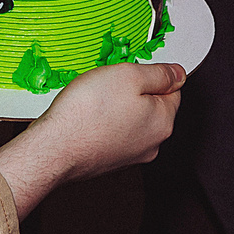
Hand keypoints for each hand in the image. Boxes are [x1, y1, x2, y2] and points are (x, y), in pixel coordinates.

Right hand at [0, 62, 184, 214]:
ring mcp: (129, 156)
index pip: (174, 90)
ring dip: (117, 108)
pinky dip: (103, 123)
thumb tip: (178, 74)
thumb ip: (160, 74)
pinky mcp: (108, 161)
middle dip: (134, 92)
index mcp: (163, 121)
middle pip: (152, 106)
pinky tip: (88, 117)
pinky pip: (113, 134)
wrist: (54, 148)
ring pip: (131, 120)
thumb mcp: (129, 75)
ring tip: (95, 100)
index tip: (133, 72)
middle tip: (110, 84)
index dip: (153, 75)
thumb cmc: (87, 113)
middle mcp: (152, 143)